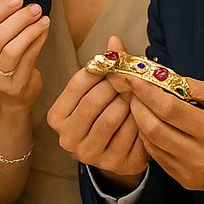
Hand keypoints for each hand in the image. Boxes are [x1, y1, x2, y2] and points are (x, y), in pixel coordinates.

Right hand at [0, 0, 48, 109]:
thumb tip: (22, 3)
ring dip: (30, 30)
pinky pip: (28, 59)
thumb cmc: (3, 63)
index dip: (2, 7)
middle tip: (35, 8)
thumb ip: (3, 24)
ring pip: (12, 49)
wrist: (8, 97)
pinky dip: (38, 42)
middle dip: (19, 18)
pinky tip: (45, 31)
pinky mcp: (13, 86)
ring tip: (43, 19)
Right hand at [47, 36, 148, 188]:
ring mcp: (90, 154)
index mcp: (57, 117)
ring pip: (112, 118)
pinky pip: (131, 135)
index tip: (115, 62)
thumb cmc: (103, 112)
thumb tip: (115, 38)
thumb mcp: (97, 90)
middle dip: (115, 86)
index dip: (99, 70)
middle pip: (94, 102)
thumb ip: (105, 66)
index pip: (77, 85)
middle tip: (131, 78)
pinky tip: (146, 113)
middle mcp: (67, 138)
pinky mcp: (115, 164)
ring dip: (129, 102)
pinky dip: (141, 120)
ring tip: (138, 94)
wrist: (116, 150)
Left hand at [121, 74, 203, 203]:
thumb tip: (167, 78)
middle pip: (153, 127)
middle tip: (134, 90)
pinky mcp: (186, 181)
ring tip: (141, 104)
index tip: (133, 78)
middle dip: (137, 105)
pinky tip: (152, 123)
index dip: (146, 92)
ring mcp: (191, 172)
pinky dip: (149, 137)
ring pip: (151, 142)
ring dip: (140, 120)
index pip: (169, 109)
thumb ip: (200, 88)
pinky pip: (157, 156)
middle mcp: (200, 157)